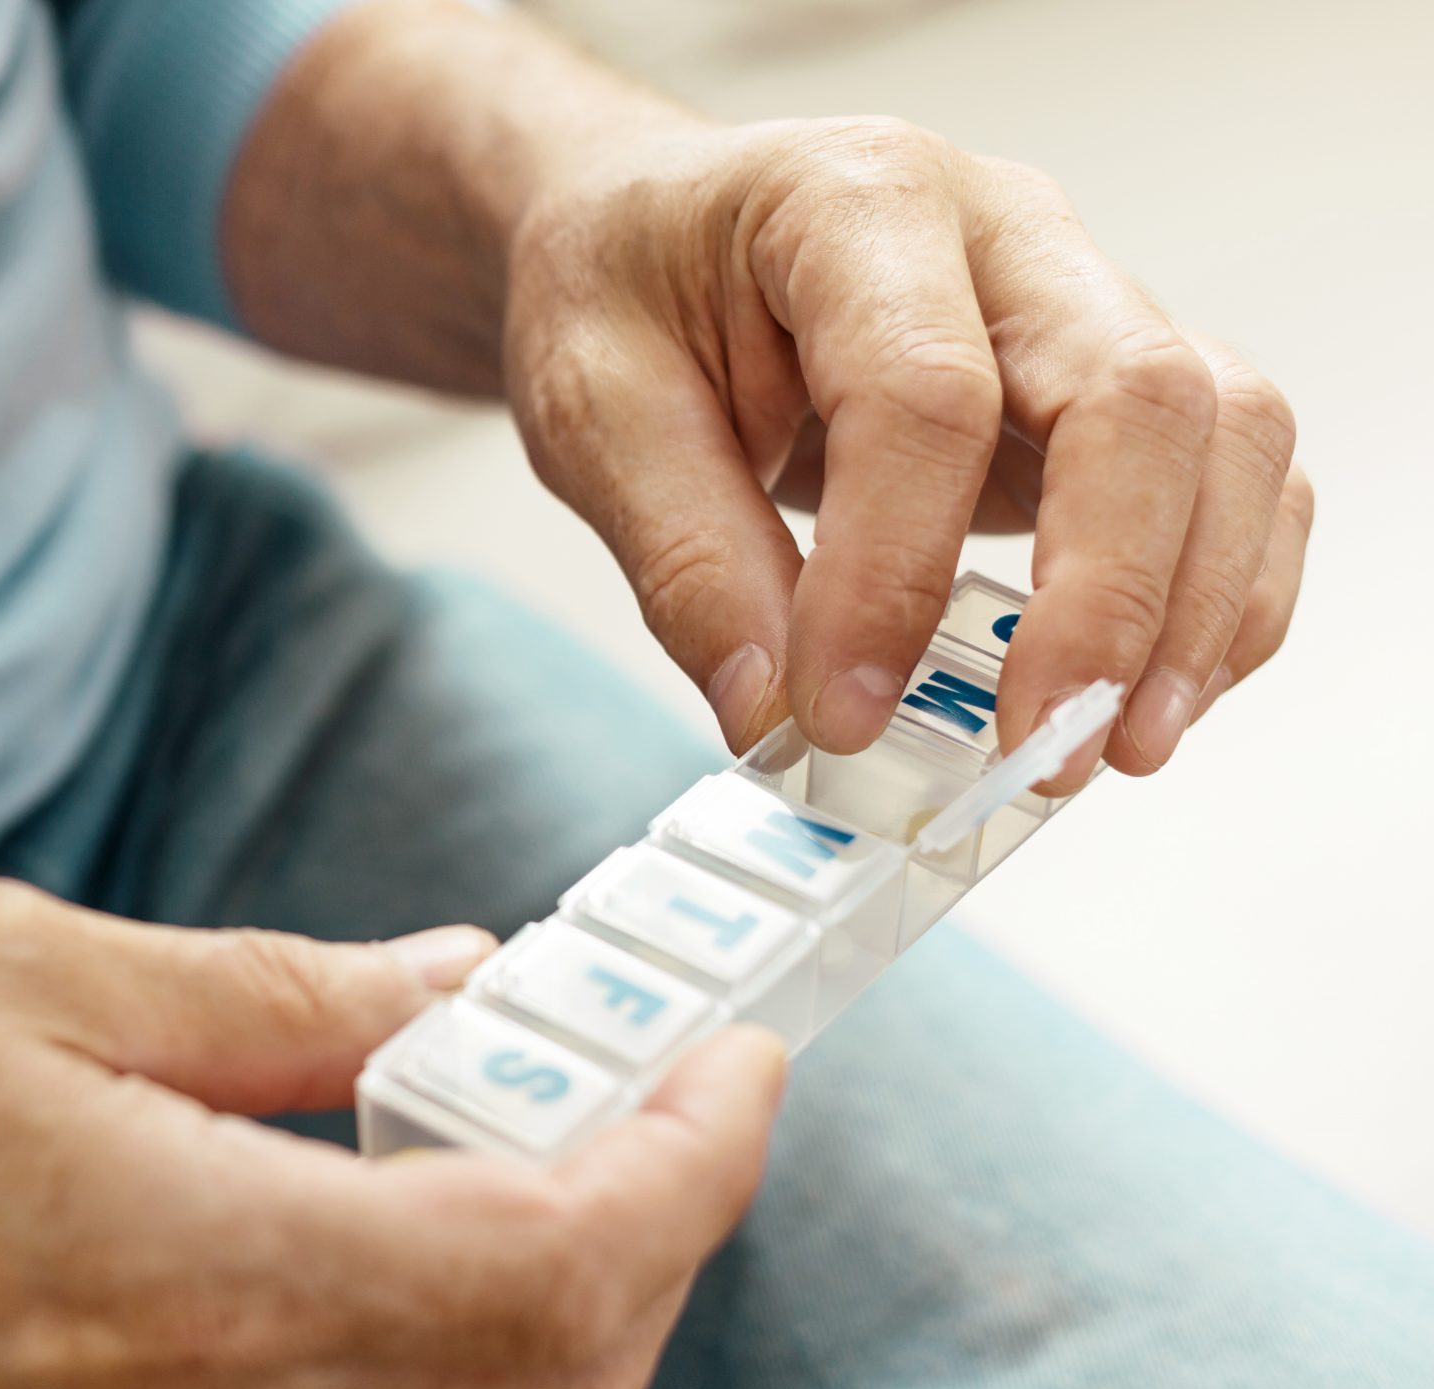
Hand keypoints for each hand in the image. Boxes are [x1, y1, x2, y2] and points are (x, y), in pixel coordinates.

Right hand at [0, 880, 784, 1388]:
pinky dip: (451, 1345)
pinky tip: (395, 1216)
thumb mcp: (27, 972)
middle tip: (649, 1077)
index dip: (695, 1161)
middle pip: (564, 1374)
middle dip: (658, 1225)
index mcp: (206, 1276)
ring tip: (529, 1128)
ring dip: (562, 1291)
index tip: (734, 1055)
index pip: (564, 1259)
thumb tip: (461, 981)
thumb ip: (279, 993)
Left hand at [500, 116, 1309, 785]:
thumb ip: (684, 560)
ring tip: (1112, 748)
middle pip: (1136, 393)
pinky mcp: (1109, 385)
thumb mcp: (594, 412)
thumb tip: (773, 716)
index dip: (892, 574)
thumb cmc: (632, 292)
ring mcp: (1080, 300)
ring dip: (1196, 606)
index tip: (841, 713)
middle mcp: (1006, 232)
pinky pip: (1231, 475)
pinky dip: (1220, 594)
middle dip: (1110, 595)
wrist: (658, 236)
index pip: (923, 394)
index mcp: (857, 201)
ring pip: (1223, 430)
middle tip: (1039, 748)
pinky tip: (1143, 699)